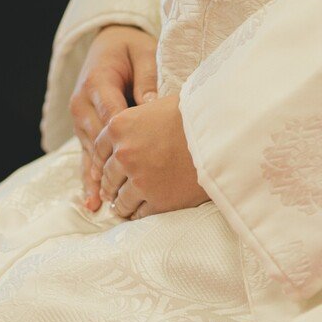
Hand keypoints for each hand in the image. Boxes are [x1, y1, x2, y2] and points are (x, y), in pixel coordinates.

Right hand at [69, 25, 158, 209]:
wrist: (108, 43)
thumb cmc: (131, 49)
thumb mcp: (143, 54)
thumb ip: (147, 79)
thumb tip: (150, 105)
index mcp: (97, 82)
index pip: (113, 115)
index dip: (126, 140)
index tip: (141, 162)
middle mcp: (82, 103)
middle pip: (98, 140)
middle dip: (112, 166)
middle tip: (128, 192)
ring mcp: (79, 118)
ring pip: (89, 153)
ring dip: (98, 179)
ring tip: (107, 205)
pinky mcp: (82, 129)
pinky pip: (85, 156)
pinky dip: (89, 178)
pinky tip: (91, 201)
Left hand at [92, 94, 208, 219]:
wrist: (224, 133)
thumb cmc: (196, 114)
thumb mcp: (158, 106)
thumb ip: (138, 121)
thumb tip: (135, 130)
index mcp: (120, 127)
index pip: (98, 150)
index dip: (101, 163)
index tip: (104, 171)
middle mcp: (124, 154)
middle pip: (108, 177)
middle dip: (110, 186)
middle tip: (112, 192)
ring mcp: (140, 180)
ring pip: (120, 200)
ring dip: (121, 204)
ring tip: (124, 207)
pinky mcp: (158, 200)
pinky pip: (140, 213)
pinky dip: (139, 214)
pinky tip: (142, 212)